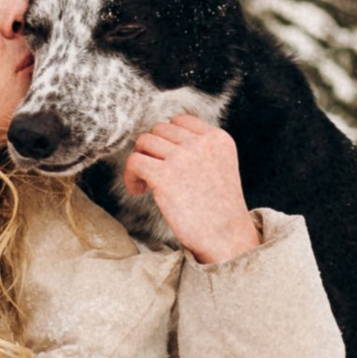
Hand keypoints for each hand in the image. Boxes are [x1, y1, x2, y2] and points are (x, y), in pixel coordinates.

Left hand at [124, 111, 257, 265]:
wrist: (225, 237)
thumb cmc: (220, 209)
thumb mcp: (221, 166)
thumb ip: (200, 149)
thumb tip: (162, 140)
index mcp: (217, 138)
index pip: (181, 120)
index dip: (168, 138)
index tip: (166, 158)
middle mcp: (200, 143)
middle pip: (159, 129)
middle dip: (153, 150)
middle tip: (154, 173)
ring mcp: (182, 157)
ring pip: (144, 142)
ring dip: (140, 161)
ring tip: (146, 183)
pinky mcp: (164, 175)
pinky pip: (134, 162)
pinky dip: (131, 176)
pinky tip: (140, 191)